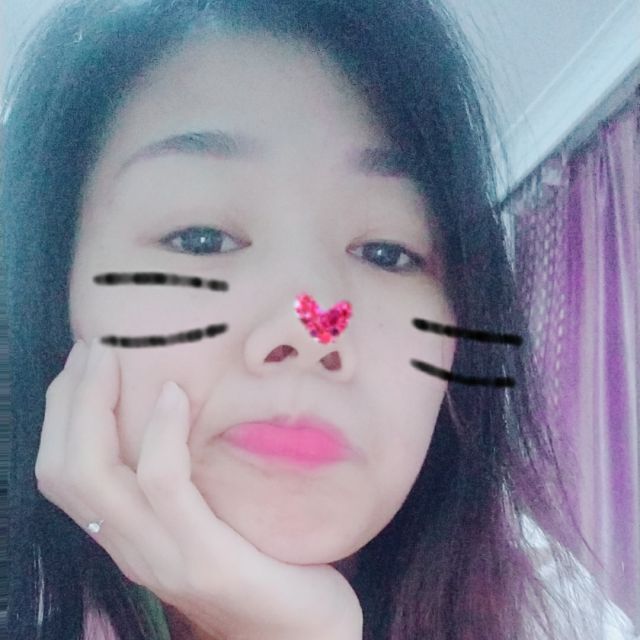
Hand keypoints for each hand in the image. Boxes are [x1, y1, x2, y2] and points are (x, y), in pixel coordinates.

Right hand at [35, 338, 362, 639]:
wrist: (302, 636)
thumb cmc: (265, 562)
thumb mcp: (215, 514)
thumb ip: (191, 477)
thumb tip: (190, 407)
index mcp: (130, 534)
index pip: (63, 471)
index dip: (63, 410)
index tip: (87, 359)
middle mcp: (132, 547)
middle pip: (65, 467)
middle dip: (69, 399)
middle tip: (96, 345)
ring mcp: (163, 556)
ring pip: (94, 475)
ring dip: (96, 405)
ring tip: (115, 356)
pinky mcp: (205, 557)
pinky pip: (164, 486)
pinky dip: (161, 434)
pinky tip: (176, 396)